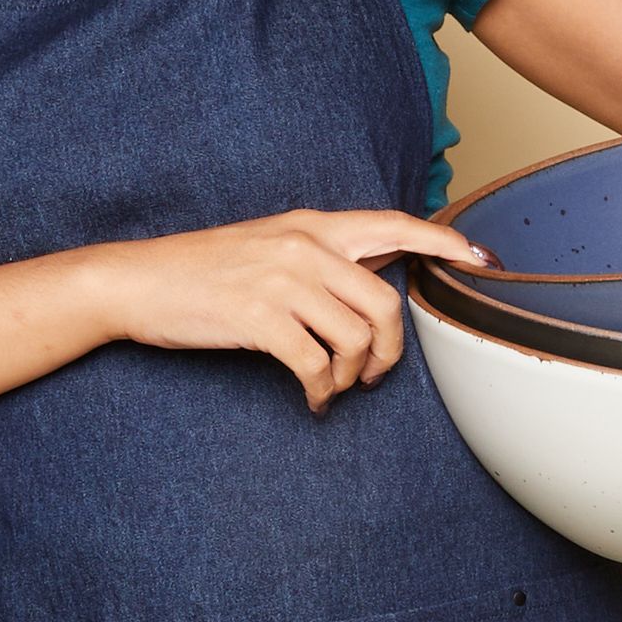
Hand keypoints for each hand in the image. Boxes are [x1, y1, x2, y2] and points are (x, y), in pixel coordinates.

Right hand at [90, 206, 499, 412]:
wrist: (137, 280)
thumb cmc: (203, 269)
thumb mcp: (269, 244)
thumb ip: (322, 255)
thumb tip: (377, 275)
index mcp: (311, 224)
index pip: (395, 224)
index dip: (445, 241)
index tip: (483, 259)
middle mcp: (303, 246)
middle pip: (385, 302)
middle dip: (391, 349)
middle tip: (374, 375)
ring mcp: (280, 280)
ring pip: (355, 338)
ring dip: (351, 376)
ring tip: (331, 387)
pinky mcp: (257, 317)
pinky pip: (316, 364)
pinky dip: (321, 390)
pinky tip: (311, 397)